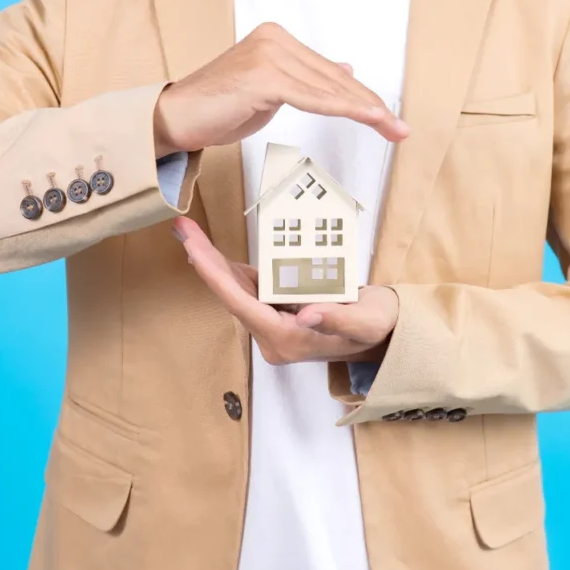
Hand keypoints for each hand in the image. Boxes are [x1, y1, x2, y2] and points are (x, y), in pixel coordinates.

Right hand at [152, 22, 409, 157]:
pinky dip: (339, 109)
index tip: (388, 119)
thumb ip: (306, 80)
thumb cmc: (220, 109)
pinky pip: (309, 97)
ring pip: (326, 88)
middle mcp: (275, 39)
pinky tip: (364, 118)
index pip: (329, 72)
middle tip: (400, 129)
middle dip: (370, 106)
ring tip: (390, 128)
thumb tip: (343, 71)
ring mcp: (268, 55)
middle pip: (334, 79)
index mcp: (278, 38)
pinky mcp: (262, 76)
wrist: (177, 118)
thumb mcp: (272, 91)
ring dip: (362, 111)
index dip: (361, 97)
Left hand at [174, 217, 398, 364]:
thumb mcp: (366, 321)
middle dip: (205, 262)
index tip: (192, 247)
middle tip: (183, 230)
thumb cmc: (378, 326)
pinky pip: (250, 291)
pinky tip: (215, 253)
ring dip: (214, 264)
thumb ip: (337, 319)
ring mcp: (274, 326)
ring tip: (190, 234)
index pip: (241, 304)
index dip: (213, 274)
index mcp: (287, 339)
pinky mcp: (278, 313)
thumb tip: (307, 313)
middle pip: (231, 296)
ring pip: (236, 292)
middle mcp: (273, 337)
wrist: (386, 334)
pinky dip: (233, 270)